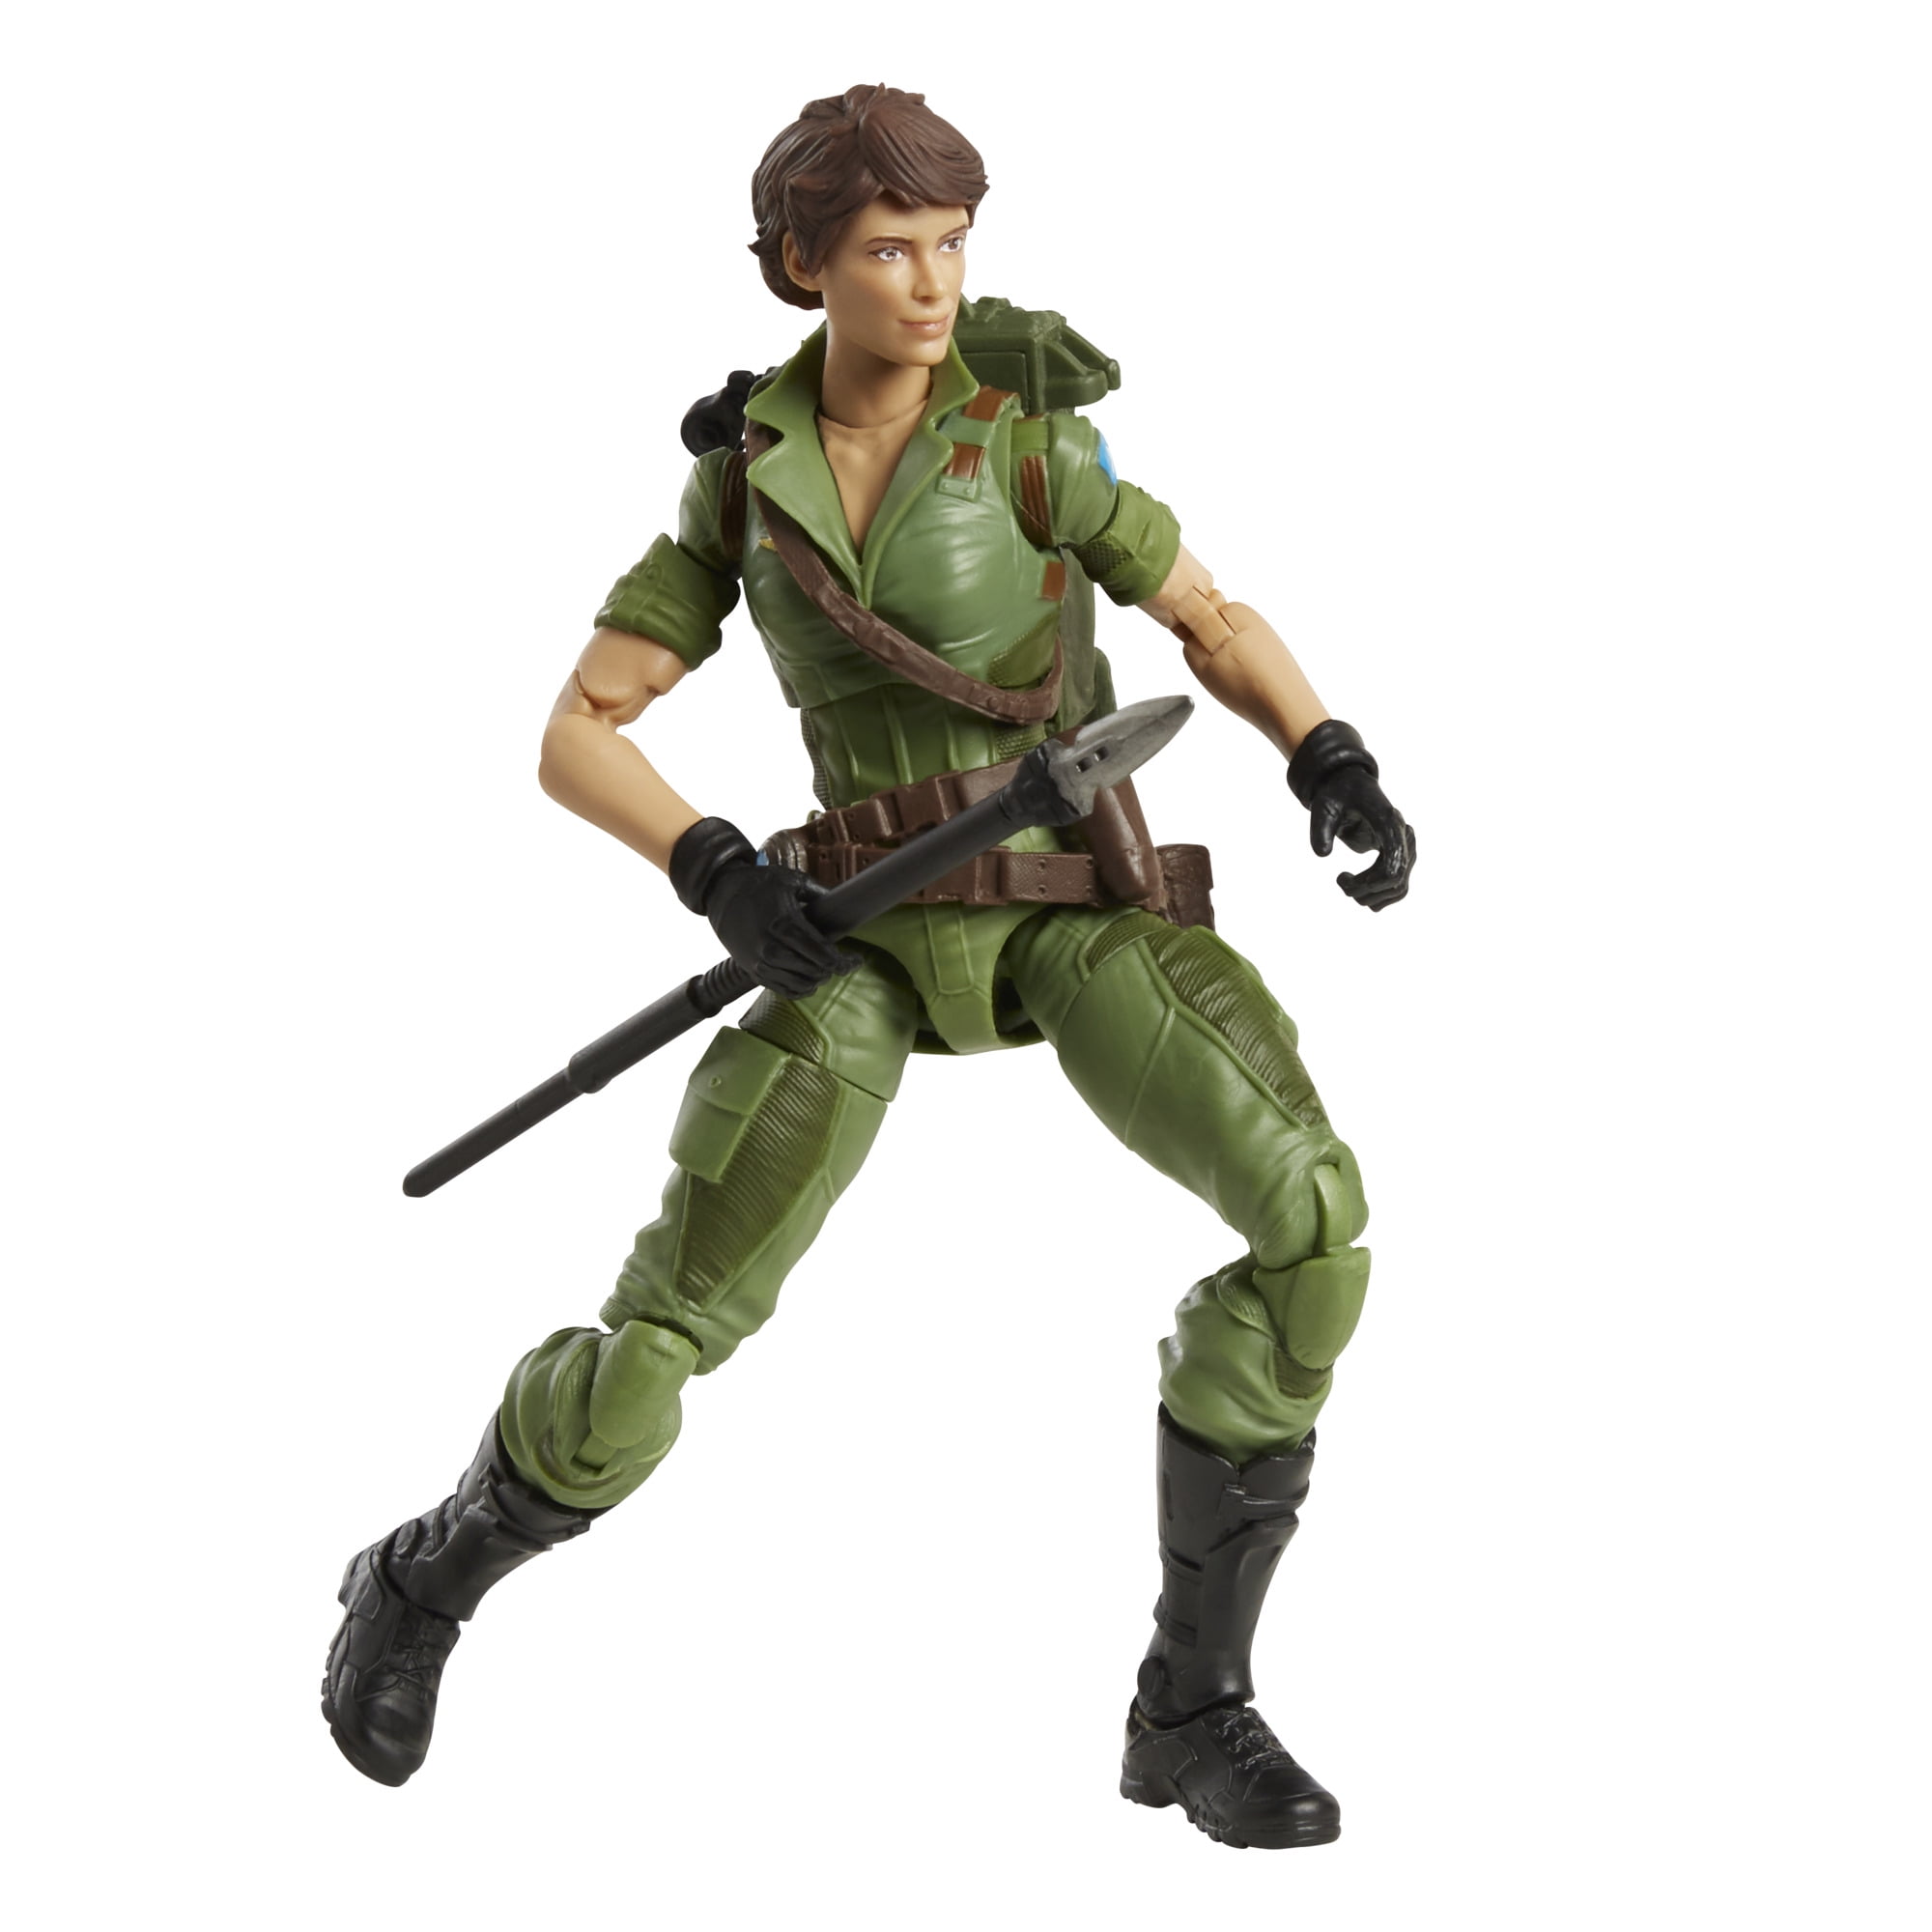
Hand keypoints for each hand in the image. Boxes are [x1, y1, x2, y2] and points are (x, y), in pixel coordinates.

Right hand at [669, 818, 858, 998]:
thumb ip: (820, 894)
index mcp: (784, 924)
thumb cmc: (760, 884)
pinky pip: (781, 990)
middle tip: (842, 962)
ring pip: (799, 985)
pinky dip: (799, 990)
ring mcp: (759, 962)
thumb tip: (845, 903)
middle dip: (833, 969)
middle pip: (814, 972)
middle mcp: (771, 948)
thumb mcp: (792, 880)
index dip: (844, 962)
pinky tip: (809, 983)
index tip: (856, 960)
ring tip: (825, 970)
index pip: (823, 954)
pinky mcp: (751, 970)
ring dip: (817, 980)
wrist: (721, 893)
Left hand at [1308, 766, 1415, 909]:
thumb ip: (1320, 829)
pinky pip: (1398, 887)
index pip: (1395, 859)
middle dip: (1364, 890)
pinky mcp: (1400, 856)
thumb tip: (1322, 854)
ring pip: (1399, 888)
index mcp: (1388, 821)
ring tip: (1344, 881)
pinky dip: (1378, 896)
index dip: (1373, 880)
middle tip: (1339, 879)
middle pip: (1395, 879)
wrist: (1351, 788)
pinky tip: (1356, 887)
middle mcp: (1403, 835)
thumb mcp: (1322, 808)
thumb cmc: (1337, 796)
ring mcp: (1405, 847)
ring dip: (1370, 897)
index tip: (1344, 878)